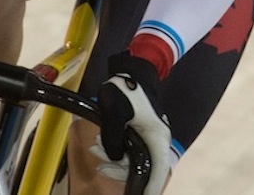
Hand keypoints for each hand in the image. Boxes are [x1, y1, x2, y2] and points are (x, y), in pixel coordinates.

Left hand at [96, 53, 171, 194]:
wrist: (134, 70)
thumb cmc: (127, 90)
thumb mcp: (115, 114)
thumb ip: (113, 139)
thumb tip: (113, 158)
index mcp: (157, 139)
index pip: (158, 172)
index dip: (151, 189)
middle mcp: (157, 141)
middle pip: (142, 168)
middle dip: (119, 170)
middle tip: (99, 166)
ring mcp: (150, 138)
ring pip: (133, 159)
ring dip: (113, 159)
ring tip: (95, 148)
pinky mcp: (142, 134)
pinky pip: (130, 149)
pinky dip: (115, 150)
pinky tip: (100, 143)